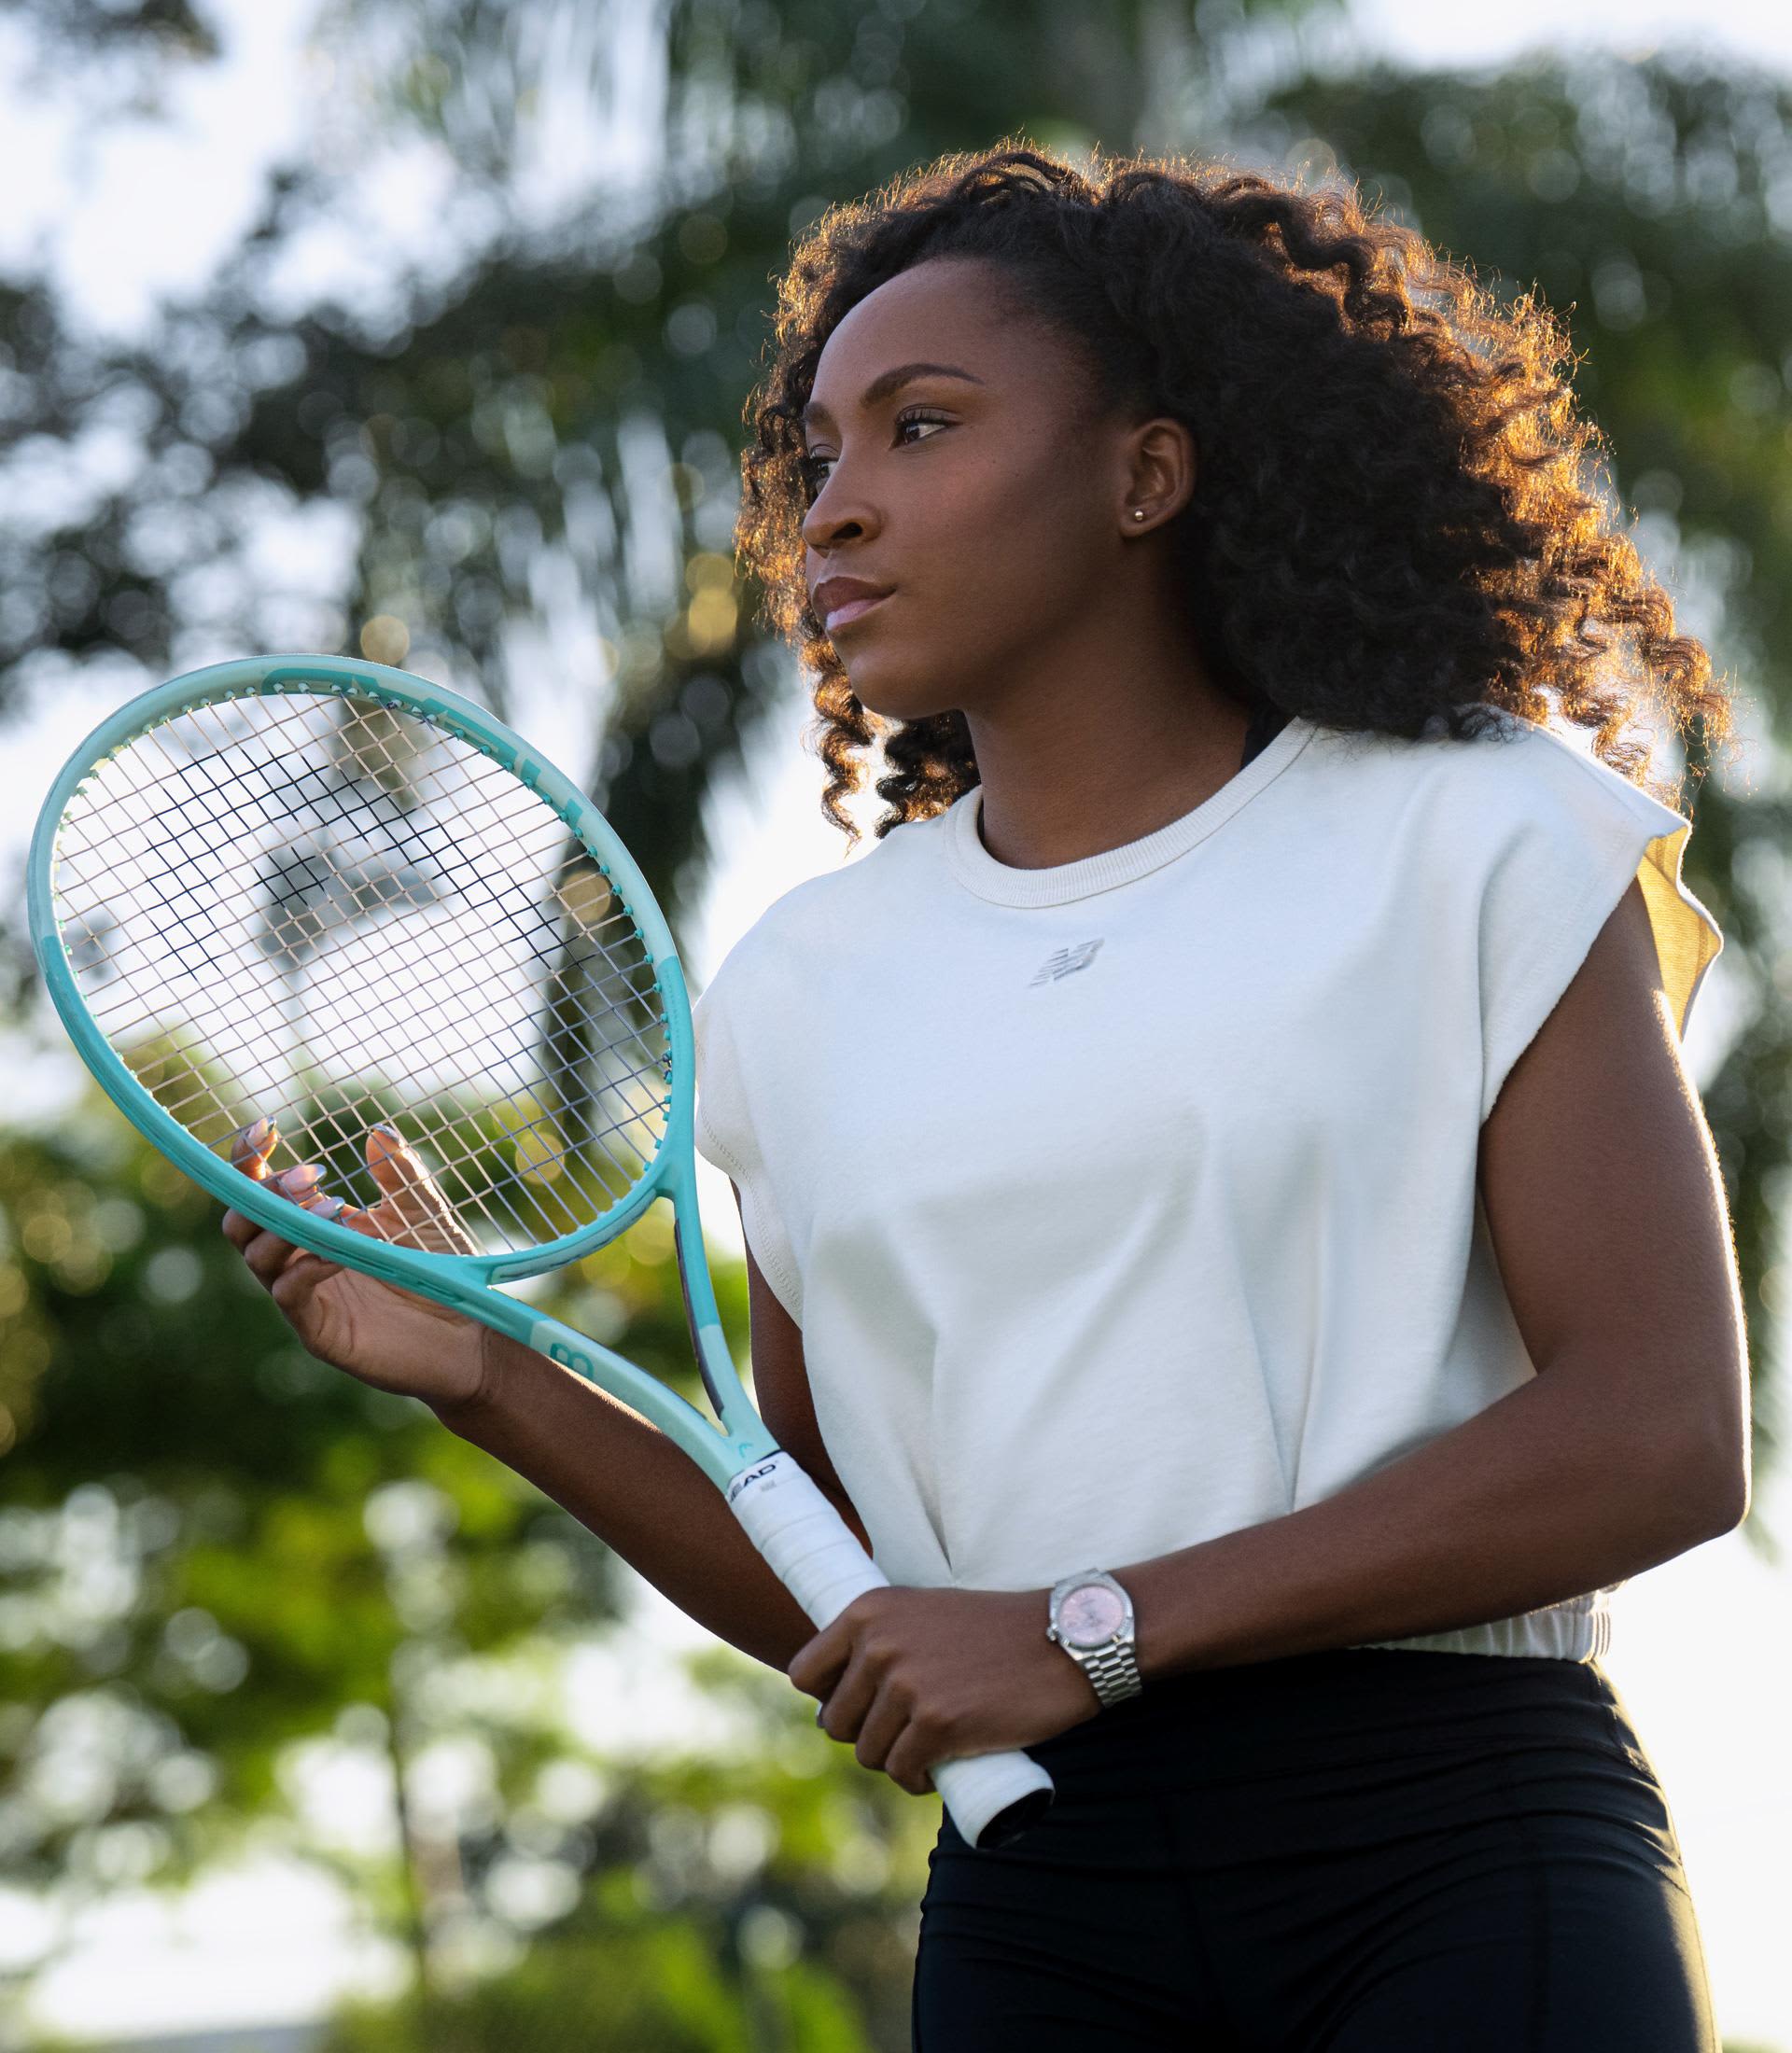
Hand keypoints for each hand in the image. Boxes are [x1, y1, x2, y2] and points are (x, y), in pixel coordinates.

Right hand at [219, 1114, 487, 1406]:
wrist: (468, 1337)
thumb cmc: (440, 1274)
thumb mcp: (423, 1213)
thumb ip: (401, 1176)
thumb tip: (377, 1133)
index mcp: (311, 1228)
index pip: (259, 1191)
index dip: (248, 1160)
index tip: (266, 1127)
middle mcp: (296, 1261)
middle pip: (241, 1221)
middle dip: (265, 1191)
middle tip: (313, 1176)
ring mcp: (303, 1298)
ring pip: (257, 1255)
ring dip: (287, 1224)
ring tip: (335, 1208)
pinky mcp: (317, 1330)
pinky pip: (289, 1293)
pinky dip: (308, 1265)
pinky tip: (341, 1249)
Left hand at [787, 1585, 1100, 1796]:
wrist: (1065, 1639)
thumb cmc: (997, 1632)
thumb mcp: (925, 1614)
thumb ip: (883, 1643)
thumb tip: (831, 1709)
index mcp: (868, 1611)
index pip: (804, 1673)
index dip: (831, 1697)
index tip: (862, 1706)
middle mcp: (878, 1644)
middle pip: (836, 1722)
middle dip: (868, 1734)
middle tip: (909, 1730)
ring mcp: (906, 1685)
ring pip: (868, 1753)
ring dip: (896, 1759)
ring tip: (930, 1746)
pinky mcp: (936, 1724)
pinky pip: (902, 1772)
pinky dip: (918, 1780)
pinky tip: (940, 1768)